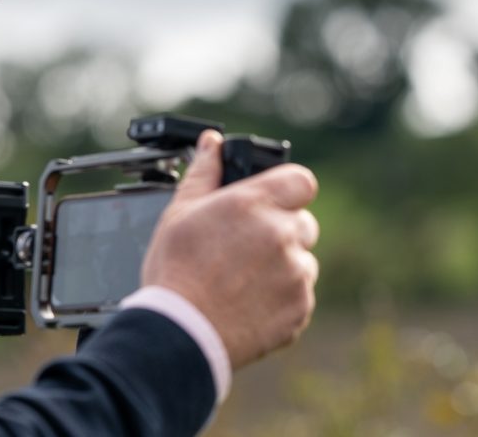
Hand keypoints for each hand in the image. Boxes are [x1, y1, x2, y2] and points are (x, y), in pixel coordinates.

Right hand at [142, 130, 319, 368]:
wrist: (181, 334)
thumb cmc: (175, 273)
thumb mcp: (179, 213)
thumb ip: (203, 173)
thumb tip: (212, 142)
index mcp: (256, 204)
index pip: (302, 181)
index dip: (288, 190)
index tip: (273, 202)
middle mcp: (283, 235)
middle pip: (302, 223)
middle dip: (281, 231)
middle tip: (245, 248)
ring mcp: (296, 274)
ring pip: (302, 262)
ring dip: (283, 267)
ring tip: (242, 281)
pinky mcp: (300, 309)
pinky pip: (301, 296)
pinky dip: (282, 299)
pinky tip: (249, 303)